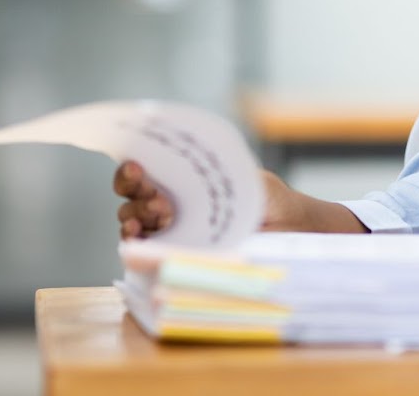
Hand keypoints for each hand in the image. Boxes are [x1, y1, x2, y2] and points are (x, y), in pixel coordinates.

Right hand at [113, 162, 303, 237]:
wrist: (288, 227)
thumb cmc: (267, 197)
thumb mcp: (244, 174)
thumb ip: (219, 167)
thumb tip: (192, 163)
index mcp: (179, 179)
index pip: (141, 171)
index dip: (130, 170)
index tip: (137, 167)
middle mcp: (167, 202)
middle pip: (130, 195)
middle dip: (135, 191)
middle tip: (157, 196)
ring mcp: (167, 230)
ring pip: (132, 221)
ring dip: (137, 216)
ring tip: (162, 213)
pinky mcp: (174, 254)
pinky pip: (143, 250)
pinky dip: (136, 243)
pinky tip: (140, 239)